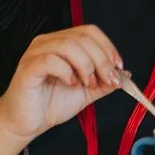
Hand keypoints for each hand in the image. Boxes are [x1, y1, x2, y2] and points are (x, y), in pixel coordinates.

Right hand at [0, 25, 122, 143]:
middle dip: (101, 59)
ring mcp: (35, 53)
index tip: (118, 68)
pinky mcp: (27, 68)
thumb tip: (126, 74)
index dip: (108, 47)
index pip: (90, 31)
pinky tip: (72, 83)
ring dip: (86, 65)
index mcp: (62, 42)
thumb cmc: (52, 104)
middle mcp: (48, 42)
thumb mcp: (87, 92)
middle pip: (82, 37)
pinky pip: (50, 60)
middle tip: (107, 80)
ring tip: (88, 83)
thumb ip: (105, 82)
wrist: (28, 123)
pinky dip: (67, 71)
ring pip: (68, 45)